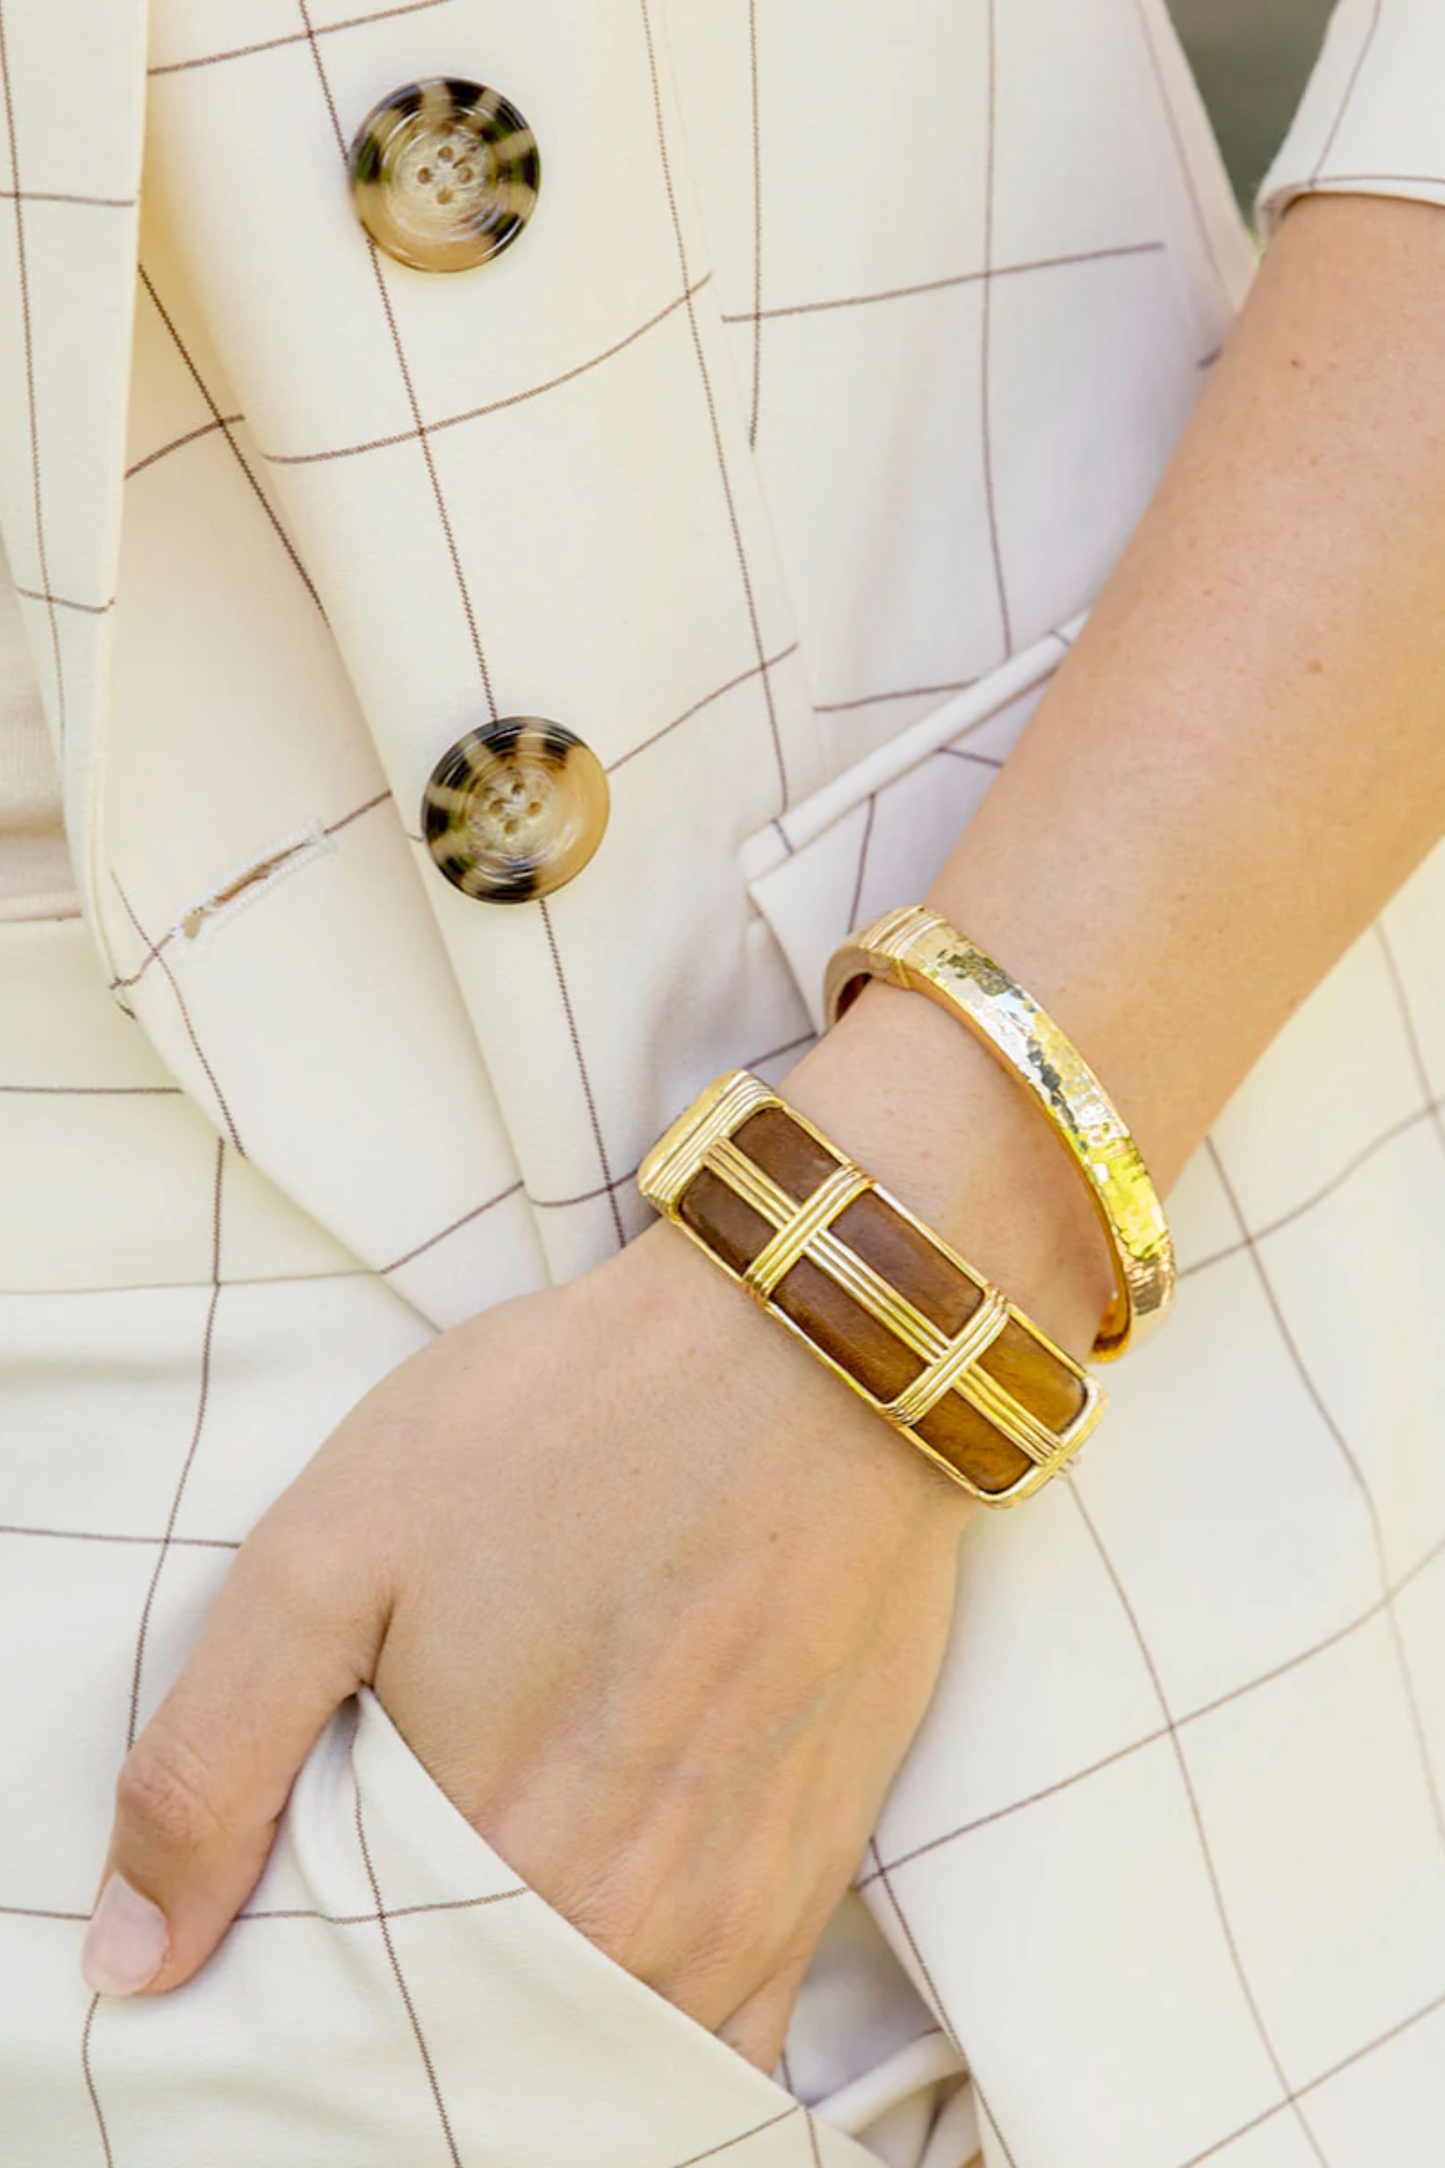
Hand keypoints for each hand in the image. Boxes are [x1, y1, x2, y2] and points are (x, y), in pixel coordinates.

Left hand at [80, 991, 1109, 2072]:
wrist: (813, 1354)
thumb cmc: (567, 1422)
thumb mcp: (332, 1545)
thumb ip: (214, 1762)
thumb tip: (136, 1957)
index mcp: (473, 1851)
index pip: (353, 2015)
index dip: (309, 1978)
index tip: (307, 1901)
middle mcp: (612, 1921)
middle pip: (474, 2051)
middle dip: (418, 2006)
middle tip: (405, 1882)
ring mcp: (729, 1912)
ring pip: (591, 2054)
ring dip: (529, 2024)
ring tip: (494, 1908)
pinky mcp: (813, 1872)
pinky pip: (723, 2041)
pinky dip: (649, 2031)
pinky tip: (607, 1943)